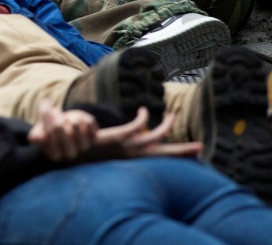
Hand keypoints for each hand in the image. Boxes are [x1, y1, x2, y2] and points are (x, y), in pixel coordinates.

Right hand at [28, 101, 98, 160]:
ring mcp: (83, 147)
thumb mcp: (40, 133)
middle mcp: (70, 154)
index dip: (47, 116)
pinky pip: (89, 122)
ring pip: (75, 123)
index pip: (50, 132)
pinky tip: (78, 120)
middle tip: (55, 111)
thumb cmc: (51, 133)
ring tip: (66, 118)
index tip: (45, 109)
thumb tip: (36, 138)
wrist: (69, 136)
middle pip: (58, 127)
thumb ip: (36, 136)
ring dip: (69, 116)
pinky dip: (83, 117)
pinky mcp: (94, 138)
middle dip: (55, 115)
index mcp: (54, 155)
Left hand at [83, 107, 202, 160]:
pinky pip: (138, 126)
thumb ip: (117, 148)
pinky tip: (143, 110)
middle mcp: (133, 157)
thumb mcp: (107, 152)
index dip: (176, 159)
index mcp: (133, 161)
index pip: (159, 162)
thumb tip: (126, 143)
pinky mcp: (119, 138)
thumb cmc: (87, 153)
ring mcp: (127, 148)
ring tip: (173, 116)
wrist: (70, 153)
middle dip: (183, 152)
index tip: (194, 158)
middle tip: (201, 148)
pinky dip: (143, 117)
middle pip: (164, 155)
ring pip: (156, 138)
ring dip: (166, 126)